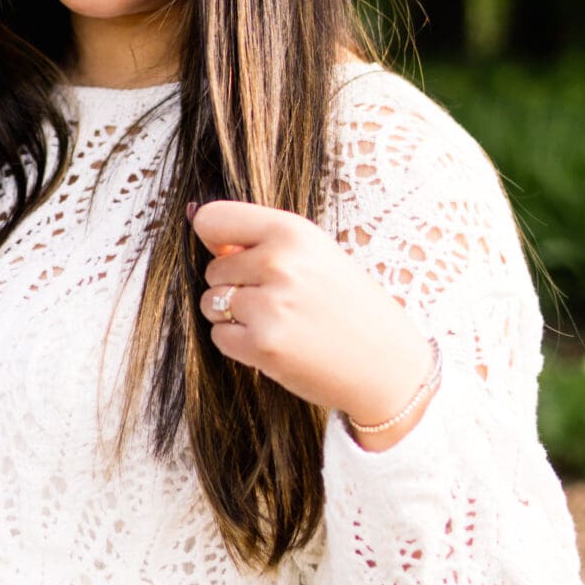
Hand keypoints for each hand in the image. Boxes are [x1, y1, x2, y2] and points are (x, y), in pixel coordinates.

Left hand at [187, 199, 434, 435]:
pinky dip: (238, 343)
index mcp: (292, 231)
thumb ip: (261, 240)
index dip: (213, 238)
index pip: (213, 219)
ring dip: (233, 316)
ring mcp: (270, 306)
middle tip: (280, 300)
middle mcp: (278, 263)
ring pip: (211, 304)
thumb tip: (197, 222)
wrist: (388, 365)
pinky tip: (276, 343)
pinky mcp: (263, 346)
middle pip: (212, 269)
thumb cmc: (349, 305)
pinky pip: (219, 337)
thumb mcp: (315, 254)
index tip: (229, 252)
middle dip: (235, 286)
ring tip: (278, 321)